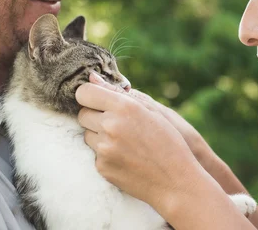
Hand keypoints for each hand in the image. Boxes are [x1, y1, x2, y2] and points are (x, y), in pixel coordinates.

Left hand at [75, 80, 204, 212]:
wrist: (175, 180)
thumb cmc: (168, 141)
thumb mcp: (151, 110)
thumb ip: (118, 92)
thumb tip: (91, 77)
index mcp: (124, 107)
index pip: (84, 92)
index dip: (90, 95)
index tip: (97, 99)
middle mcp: (110, 126)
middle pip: (82, 114)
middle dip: (94, 115)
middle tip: (115, 123)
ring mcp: (104, 148)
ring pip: (86, 134)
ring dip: (98, 135)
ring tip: (124, 141)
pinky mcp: (102, 167)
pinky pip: (94, 153)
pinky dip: (105, 153)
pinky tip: (125, 156)